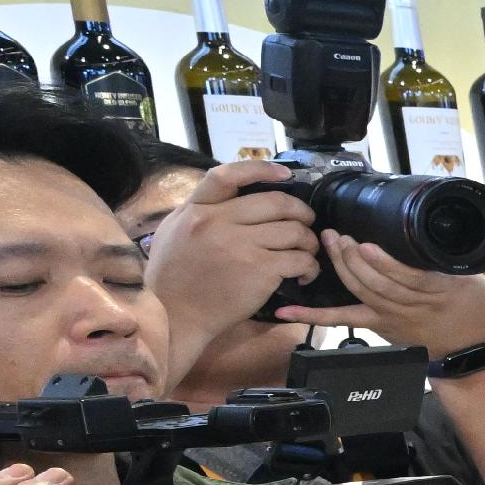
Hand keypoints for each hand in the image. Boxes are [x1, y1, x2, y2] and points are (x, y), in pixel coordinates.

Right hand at [143, 160, 318, 375]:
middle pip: (276, 202)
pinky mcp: (260, 270)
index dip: (261, 169)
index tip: (286, 174)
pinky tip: (304, 274)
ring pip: (294, 231)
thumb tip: (233, 196)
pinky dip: (310, 266)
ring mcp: (240, 245)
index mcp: (196, 209)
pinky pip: (300, 259)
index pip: (228, 175)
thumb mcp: (175, 231)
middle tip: (306, 222)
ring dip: (309, 241)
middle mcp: (217, 222)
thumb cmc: (174, 276)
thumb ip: (202, 211)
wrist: (176, 315)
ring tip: (306, 252)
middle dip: (301, 212)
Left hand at [320, 236, 484, 357]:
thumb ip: (449, 258)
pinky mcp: (375, 324)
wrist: (463, 348)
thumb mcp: (472, 278)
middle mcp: (411, 305)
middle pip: (377, 283)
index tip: (368, 244)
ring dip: (341, 268)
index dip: (385, 262)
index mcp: (438, 291)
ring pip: (360, 292)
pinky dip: (312, 315)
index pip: (409, 277)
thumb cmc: (469, 309)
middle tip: (338, 235)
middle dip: (354, 258)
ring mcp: (389, 316)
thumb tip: (429, 228)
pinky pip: (341, 319)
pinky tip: (288, 311)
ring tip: (329, 243)